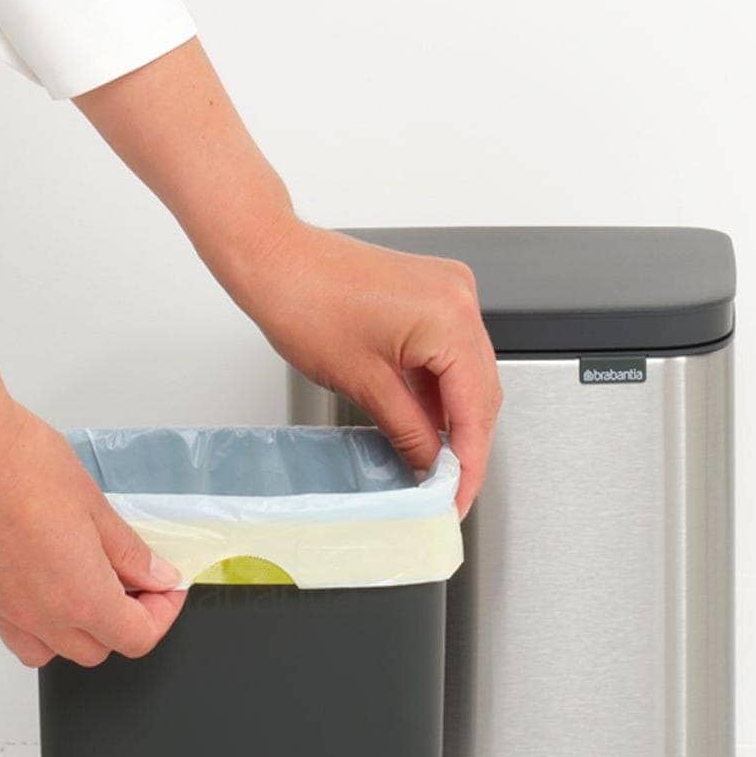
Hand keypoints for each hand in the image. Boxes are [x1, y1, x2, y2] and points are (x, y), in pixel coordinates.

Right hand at [0, 402, 187, 667]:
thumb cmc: (20, 466)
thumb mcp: (94, 504)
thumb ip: (128, 552)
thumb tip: (155, 575)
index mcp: (81, 598)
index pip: (138, 637)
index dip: (162, 612)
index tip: (164, 585)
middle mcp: (40, 617)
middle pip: (96, 650)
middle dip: (123, 622)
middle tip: (130, 580)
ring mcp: (2, 611)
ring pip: (47, 651)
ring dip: (74, 631)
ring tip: (82, 586)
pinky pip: (8, 628)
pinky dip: (29, 618)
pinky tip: (35, 580)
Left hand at [221, 223, 502, 513]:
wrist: (274, 259)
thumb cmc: (306, 302)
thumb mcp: (364, 384)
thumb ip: (409, 432)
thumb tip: (430, 465)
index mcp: (451, 319)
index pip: (476, 408)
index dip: (469, 462)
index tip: (458, 498)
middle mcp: (459, 298)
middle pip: (481, 390)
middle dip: (466, 443)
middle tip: (449, 488)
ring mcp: (447, 292)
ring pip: (467, 372)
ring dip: (453, 417)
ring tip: (436, 463)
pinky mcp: (430, 293)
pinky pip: (448, 350)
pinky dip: (438, 388)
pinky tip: (425, 421)